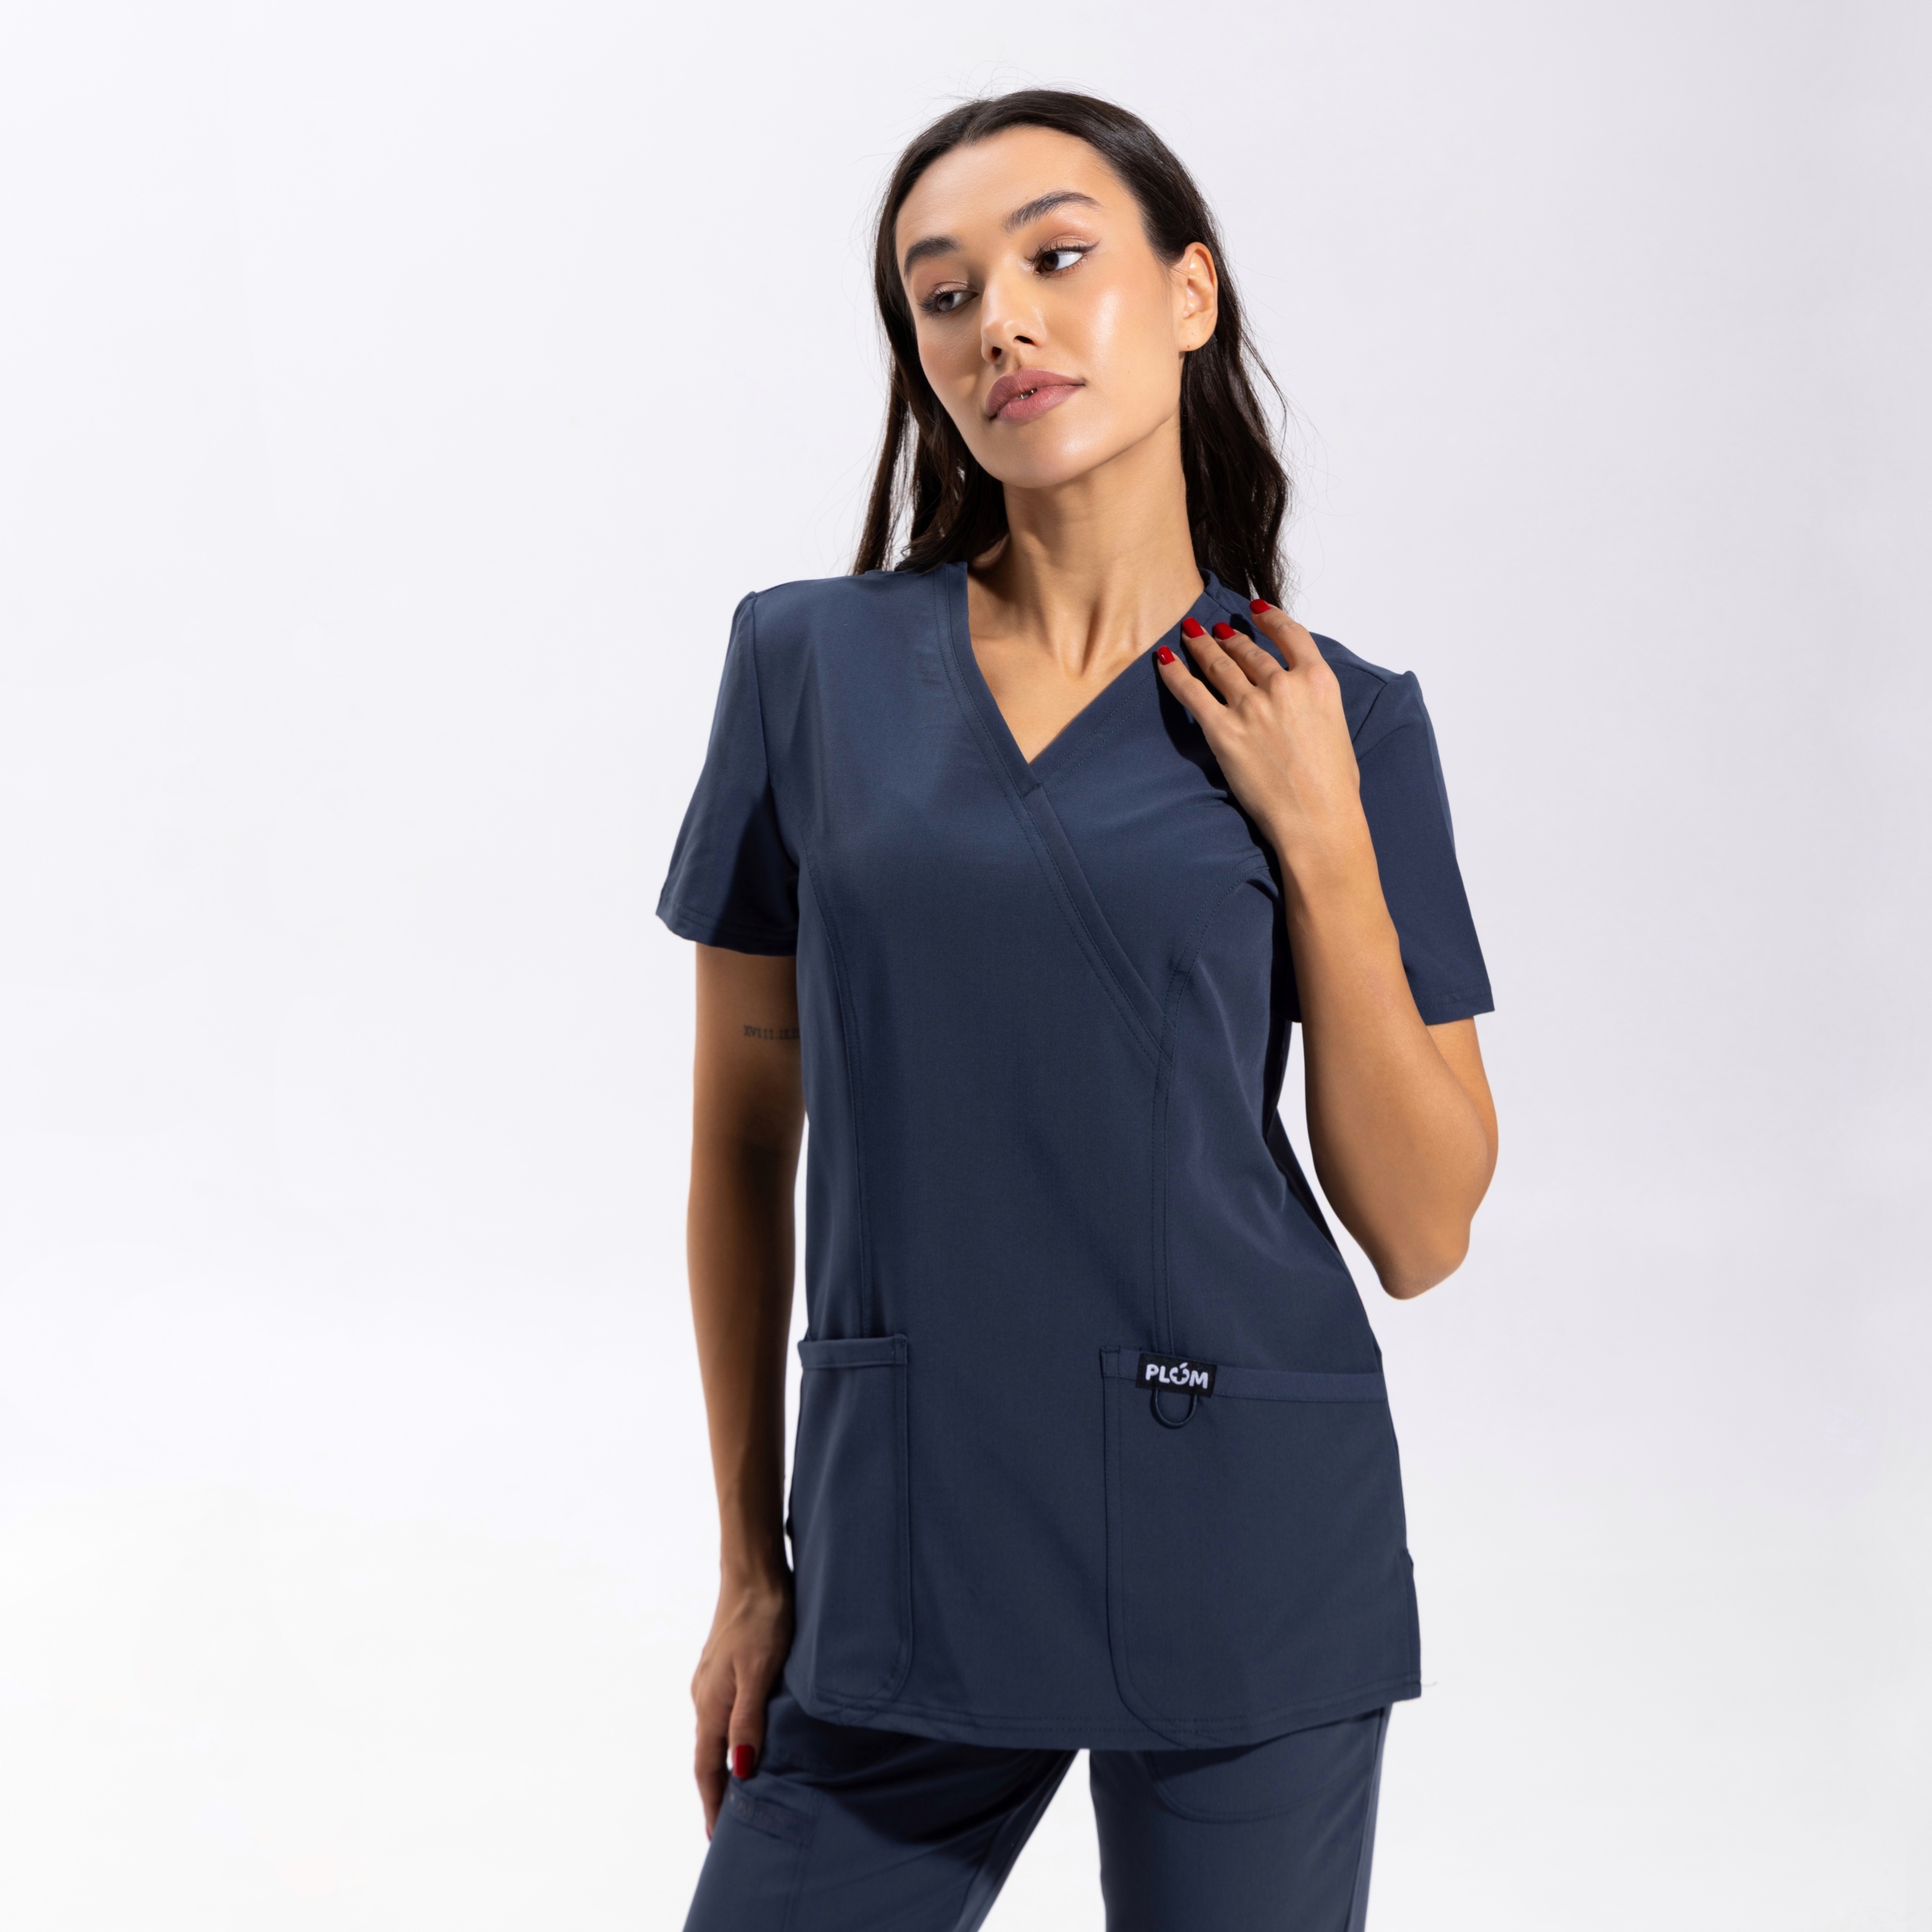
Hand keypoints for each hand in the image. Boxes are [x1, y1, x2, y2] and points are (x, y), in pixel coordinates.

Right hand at [691, 1571, 792, 1837]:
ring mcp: (711, 1680)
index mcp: (711, 1704)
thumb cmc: (761, 1618)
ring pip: (715, 1733)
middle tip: (731, 1825)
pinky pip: (723, 1713)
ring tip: (740, 1789)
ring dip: (723, 1764)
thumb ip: (748, 1721)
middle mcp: (704, 1696)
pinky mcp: (723, 1665)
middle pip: (708, 1756)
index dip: (714, 1803)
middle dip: (717, 1791)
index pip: (708, 1768)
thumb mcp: (759, 1672)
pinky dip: (729, 1736)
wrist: (753, 1571)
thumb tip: (740, 1770)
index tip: (718, 1838)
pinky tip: (745, 1738)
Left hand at [1156, 602, 1368, 882]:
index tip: (1256, 610)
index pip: (1290, 634)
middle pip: (1248, 650)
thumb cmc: (1333, 785)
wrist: (1317, 818)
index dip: (1270, 617)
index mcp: (1318, 682)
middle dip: (1229, 638)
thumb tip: (1298, 695)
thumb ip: (1314, 701)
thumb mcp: (1336, 727)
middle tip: (1215, 631)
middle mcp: (1283, 686)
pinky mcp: (1223, 730)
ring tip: (1191, 636)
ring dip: (1202, 647)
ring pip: (1219, 664)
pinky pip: (1192, 692)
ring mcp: (1251, 707)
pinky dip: (1175, 673)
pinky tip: (1165, 660)